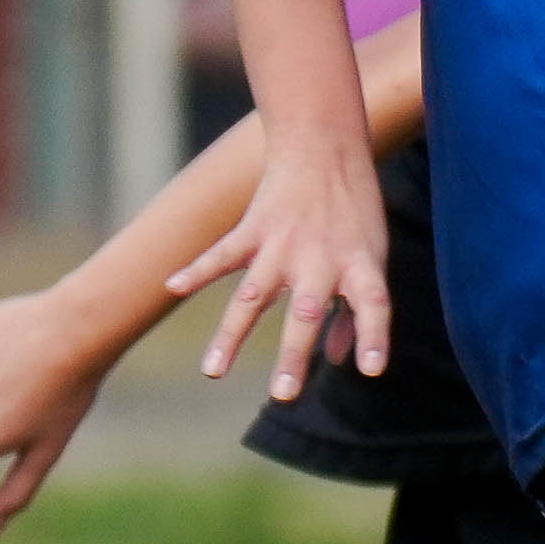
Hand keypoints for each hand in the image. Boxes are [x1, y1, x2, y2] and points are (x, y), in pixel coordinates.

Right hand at [174, 133, 389, 400]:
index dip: (373, 337)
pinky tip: (171, 286)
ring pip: (252, 297)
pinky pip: (222, 255)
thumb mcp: (371, 256)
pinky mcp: (254, 230)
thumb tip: (337, 362)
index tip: (372, 370)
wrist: (324, 149)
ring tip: (212, 371)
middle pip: (305, 314)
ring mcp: (283, 246)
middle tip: (283, 395)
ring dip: (231, 336)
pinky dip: (195, 270)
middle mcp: (320, 260)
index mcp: (359, 266)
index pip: (373, 305)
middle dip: (292, 354)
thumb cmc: (353, 213)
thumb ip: (357, 310)